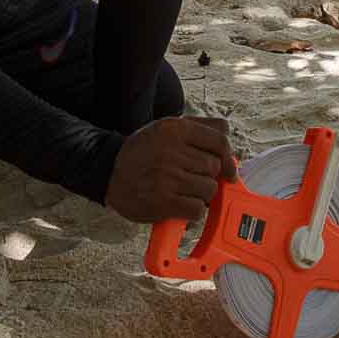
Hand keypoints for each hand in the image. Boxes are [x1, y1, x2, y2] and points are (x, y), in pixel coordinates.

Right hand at [106, 116, 236, 224]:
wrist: (109, 172)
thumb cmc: (143, 151)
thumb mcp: (167, 128)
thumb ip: (199, 126)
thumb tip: (227, 131)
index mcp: (175, 129)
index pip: (219, 141)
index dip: (229, 158)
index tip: (229, 171)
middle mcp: (171, 151)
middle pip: (214, 168)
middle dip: (207, 176)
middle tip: (189, 179)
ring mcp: (167, 177)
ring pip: (209, 190)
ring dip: (200, 195)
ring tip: (182, 191)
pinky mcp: (163, 201)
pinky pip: (197, 209)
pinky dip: (193, 211)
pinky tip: (180, 204)